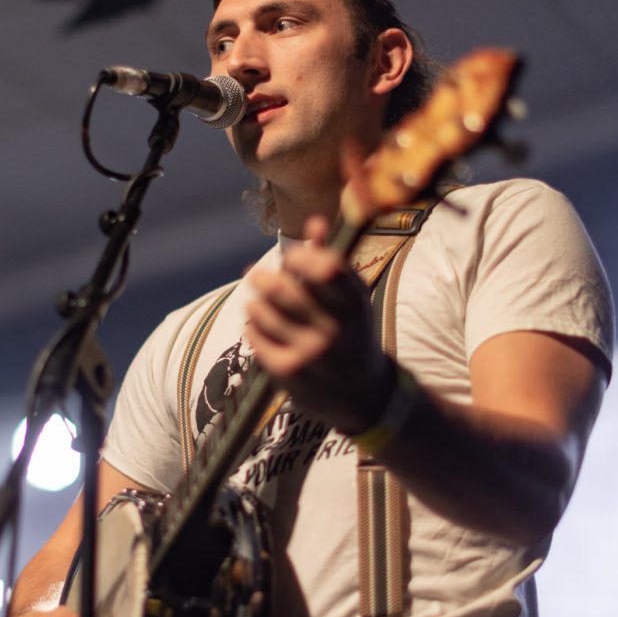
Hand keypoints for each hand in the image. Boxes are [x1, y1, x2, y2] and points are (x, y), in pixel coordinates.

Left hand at [244, 215, 394, 433]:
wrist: (364, 395)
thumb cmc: (352, 333)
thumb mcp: (351, 299)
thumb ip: (331, 261)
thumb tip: (315, 222)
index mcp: (354, 304)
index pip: (325, 268)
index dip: (300, 256)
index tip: (291, 257)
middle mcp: (335, 329)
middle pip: (284, 288)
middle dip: (263, 277)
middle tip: (255, 275)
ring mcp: (310, 352)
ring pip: (262, 311)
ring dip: (255, 302)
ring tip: (257, 302)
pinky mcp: (289, 371)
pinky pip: (255, 336)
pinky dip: (253, 327)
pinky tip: (259, 327)